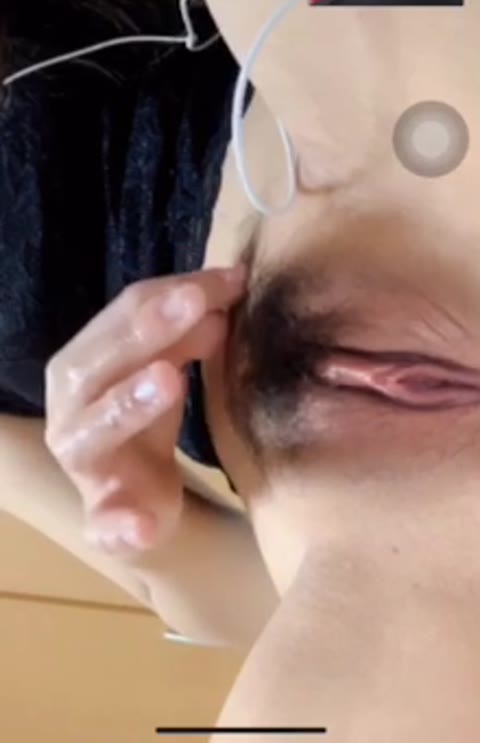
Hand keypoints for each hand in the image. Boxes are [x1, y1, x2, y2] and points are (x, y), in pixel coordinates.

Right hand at [44, 266, 245, 557]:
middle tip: (197, 305)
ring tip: (169, 380)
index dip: (171, 292)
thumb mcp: (170, 363)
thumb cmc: (148, 412)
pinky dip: (120, 526)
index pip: (121, 315)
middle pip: (100, 364)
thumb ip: (192, 326)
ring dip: (129, 404)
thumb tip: (233, 283)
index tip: (228, 278)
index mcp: (79, 364)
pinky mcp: (103, 519)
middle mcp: (68, 410)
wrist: (140, 497)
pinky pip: (106, 524)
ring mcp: (82, 466)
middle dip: (149, 331)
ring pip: (94, 432)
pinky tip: (140, 526)